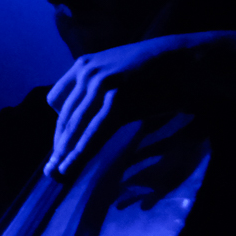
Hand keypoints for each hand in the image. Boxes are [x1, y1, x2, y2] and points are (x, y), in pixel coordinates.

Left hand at [44, 31, 207, 177]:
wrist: (184, 60)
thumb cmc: (156, 72)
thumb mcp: (118, 74)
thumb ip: (101, 90)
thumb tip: (91, 113)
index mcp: (82, 66)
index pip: (56, 100)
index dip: (58, 128)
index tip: (59, 148)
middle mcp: (86, 73)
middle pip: (64, 117)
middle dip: (59, 146)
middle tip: (51, 171)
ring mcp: (100, 85)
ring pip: (76, 126)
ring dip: (65, 154)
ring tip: (57, 175)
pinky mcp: (117, 99)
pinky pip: (95, 131)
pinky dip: (81, 151)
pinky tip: (72, 166)